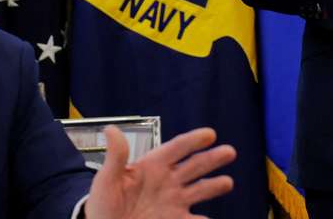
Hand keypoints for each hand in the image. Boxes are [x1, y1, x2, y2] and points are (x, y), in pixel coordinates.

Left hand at [84, 125, 235, 218]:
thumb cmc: (103, 203)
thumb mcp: (106, 179)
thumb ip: (115, 156)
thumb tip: (111, 129)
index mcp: (152, 166)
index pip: (176, 148)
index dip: (193, 140)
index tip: (209, 134)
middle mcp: (168, 181)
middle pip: (194, 166)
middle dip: (212, 158)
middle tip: (229, 151)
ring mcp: (173, 202)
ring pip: (200, 190)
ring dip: (214, 186)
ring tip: (227, 182)